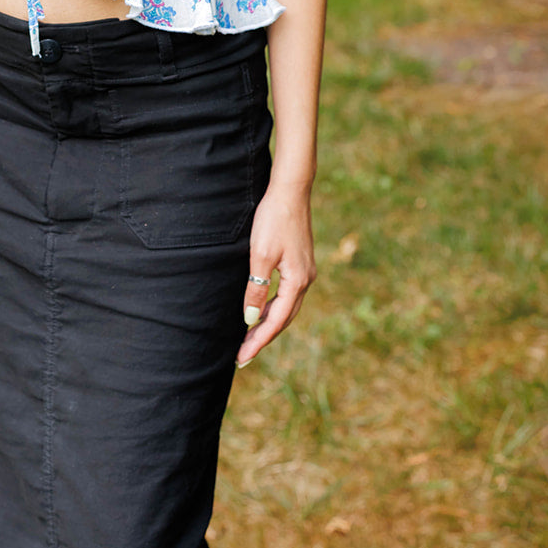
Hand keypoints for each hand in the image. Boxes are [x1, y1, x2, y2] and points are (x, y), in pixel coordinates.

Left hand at [236, 181, 315, 366]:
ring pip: (286, 307)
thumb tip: (250, 319)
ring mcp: (305, 271)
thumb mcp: (260, 254)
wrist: (290, 191)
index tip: (242, 357)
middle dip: (263, 337)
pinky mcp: (300, 262)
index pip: (276, 321)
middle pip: (284, 318)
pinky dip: (273, 306)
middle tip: (243, 355)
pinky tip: (260, 308)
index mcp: (298, 281)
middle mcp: (306, 280)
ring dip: (268, 322)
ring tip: (248, 338)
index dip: (258, 340)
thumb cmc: (273, 219)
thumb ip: (256, 288)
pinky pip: (286, 293)